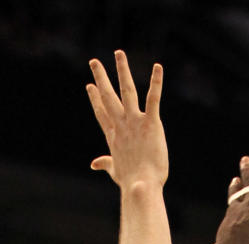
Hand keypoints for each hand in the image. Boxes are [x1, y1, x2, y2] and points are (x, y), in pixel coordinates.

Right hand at [87, 50, 167, 188]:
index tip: (90, 86)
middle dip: (101, 78)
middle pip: (108, 97)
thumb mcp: (115, 171)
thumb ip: (105, 163)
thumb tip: (93, 163)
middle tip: (94, 61)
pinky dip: (156, 82)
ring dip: (122, 71)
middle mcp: (121, 125)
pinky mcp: (151, 123)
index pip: (102, 113)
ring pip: (126, 91)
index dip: (95, 99)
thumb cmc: (130, 182)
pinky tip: (158, 67)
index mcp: (114, 136)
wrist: (141, 186)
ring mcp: (135, 122)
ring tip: (119, 53)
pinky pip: (153, 98)